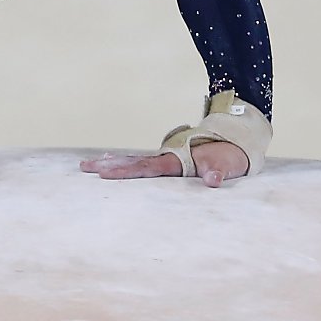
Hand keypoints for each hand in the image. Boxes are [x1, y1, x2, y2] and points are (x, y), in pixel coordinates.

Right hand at [79, 140, 248, 187]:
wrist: (235, 140)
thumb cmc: (230, 156)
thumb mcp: (227, 166)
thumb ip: (218, 173)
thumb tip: (213, 180)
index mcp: (176, 160)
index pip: (146, 168)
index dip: (125, 170)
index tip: (105, 172)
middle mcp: (167, 157)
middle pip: (132, 161)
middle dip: (109, 165)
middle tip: (84, 167)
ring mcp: (166, 157)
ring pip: (133, 160)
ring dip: (112, 162)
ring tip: (88, 164)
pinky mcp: (168, 161)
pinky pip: (141, 162)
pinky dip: (124, 161)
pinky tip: (111, 161)